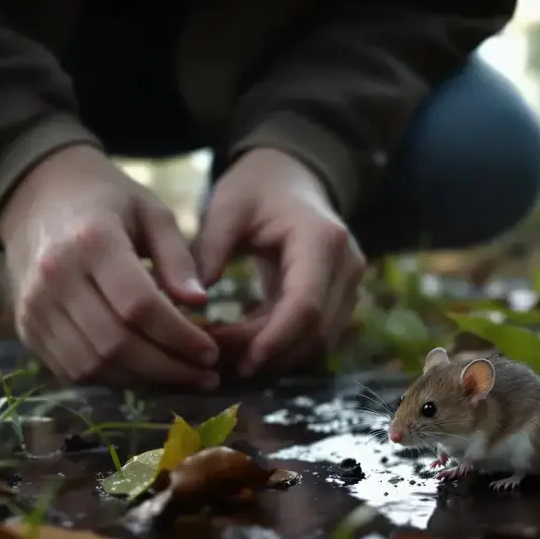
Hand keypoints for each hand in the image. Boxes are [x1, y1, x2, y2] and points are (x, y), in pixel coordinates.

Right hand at [0, 145, 219, 387]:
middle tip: (204, 375)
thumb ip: (177, 257)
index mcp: (91, 241)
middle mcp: (55, 278)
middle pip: (115, 342)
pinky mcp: (26, 328)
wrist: (36, 196)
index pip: (140, 306)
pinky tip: (142, 373)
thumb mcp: (152, 211)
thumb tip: (200, 303)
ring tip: (179, 377)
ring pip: (92, 365)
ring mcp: (34, 307)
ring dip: (141, 381)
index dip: (179, 336)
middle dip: (166, 367)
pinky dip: (111, 379)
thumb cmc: (105, 200)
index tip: (210, 351)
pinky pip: (70, 369)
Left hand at [194, 148, 366, 376]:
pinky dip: (281, 349)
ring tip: (225, 359)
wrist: (292, 176)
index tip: (242, 362)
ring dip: (275, 357)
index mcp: (321, 239)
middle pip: (315, 331)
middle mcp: (346, 266)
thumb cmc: (257, 188)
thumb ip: (209, 248)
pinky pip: (315, 337)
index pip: (306, 304)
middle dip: (268, 354)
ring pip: (318, 342)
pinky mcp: (340, 299)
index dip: (276, 340)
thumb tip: (190, 301)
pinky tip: (244, 349)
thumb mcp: (226, 206)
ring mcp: (348, 284)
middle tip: (217, 362)